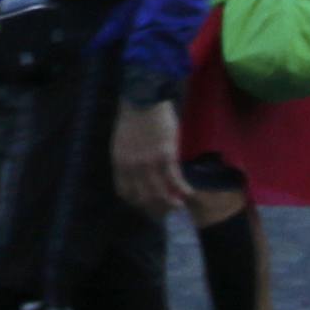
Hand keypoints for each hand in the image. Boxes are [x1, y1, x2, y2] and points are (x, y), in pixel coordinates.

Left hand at [110, 95, 186, 214]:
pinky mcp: (166, 155)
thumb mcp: (121, 141)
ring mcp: (149, 163)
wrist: (143, 98)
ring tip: (178, 205)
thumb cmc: (133, 116)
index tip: (146, 204)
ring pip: (160, 193)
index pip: (125, 192)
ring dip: (170, 203)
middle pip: (143, 197)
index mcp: (119, 163)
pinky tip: (189, 193)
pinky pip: (175, 180)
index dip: (136, 202)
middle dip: (155, 208)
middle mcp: (132, 167)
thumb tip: (135, 173)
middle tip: (165, 211)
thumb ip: (126, 159)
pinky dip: (182, 189)